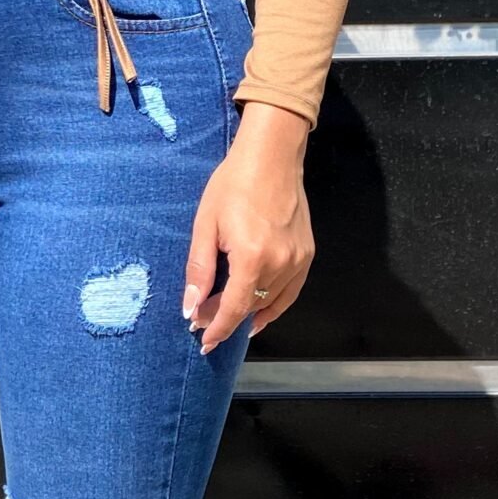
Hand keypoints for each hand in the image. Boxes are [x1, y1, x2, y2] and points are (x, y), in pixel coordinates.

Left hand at [181, 102, 315, 352]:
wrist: (271, 156)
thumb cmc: (232, 185)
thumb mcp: (205, 226)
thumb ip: (199, 271)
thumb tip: (190, 309)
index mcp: (252, 258)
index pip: (234, 309)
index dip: (217, 329)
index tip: (203, 342)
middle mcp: (280, 264)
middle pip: (251, 307)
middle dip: (225, 317)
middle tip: (203, 319)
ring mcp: (298, 260)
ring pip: (270, 302)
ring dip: (247, 313)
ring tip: (225, 317)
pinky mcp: (307, 254)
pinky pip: (290, 292)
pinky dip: (274, 307)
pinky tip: (258, 316)